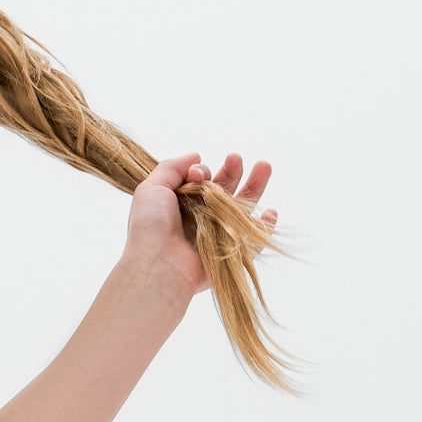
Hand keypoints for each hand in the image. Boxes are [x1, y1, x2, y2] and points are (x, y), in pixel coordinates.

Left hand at [123, 150, 278, 297]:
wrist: (159, 264)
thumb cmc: (150, 227)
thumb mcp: (151, 188)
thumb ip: (171, 167)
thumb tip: (196, 156)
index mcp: (180, 206)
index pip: (200, 183)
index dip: (202, 172)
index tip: (197, 174)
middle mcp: (198, 221)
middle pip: (224, 191)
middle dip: (232, 172)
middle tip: (235, 158)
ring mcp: (216, 237)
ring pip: (242, 210)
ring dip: (254, 187)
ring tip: (264, 166)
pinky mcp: (230, 255)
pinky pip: (254, 241)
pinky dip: (264, 227)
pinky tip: (270, 212)